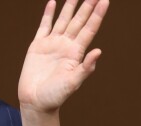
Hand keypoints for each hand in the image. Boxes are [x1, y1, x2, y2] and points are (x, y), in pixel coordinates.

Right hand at [19, 0, 109, 114]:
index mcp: (76, 54)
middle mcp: (66, 46)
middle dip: (87, 7)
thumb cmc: (56, 96)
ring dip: (70, 7)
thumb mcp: (73, 83)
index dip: (97, 15)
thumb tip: (98, 51)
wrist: (36, 101)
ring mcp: (52, 44)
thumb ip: (86, 68)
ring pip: (63, 21)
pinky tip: (53, 4)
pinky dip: (48, 14)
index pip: (89, 30)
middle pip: (79, 22)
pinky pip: (44, 26)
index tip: (104, 1)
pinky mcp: (38, 46)